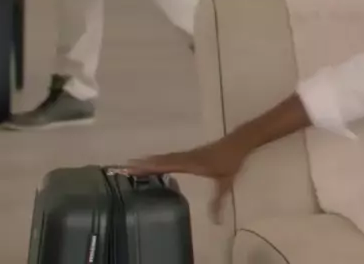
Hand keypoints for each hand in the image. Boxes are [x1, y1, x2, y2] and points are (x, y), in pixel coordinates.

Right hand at [127, 141, 244, 222]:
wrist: (238, 142)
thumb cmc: (231, 162)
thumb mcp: (225, 183)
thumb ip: (218, 201)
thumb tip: (216, 220)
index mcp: (191, 163)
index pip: (167, 165)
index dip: (151, 166)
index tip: (135, 167)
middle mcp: (186, 157)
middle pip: (162, 160)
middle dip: (144, 164)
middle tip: (125, 166)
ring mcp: (188, 154)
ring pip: (165, 157)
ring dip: (149, 160)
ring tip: (132, 164)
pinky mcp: (190, 154)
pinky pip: (171, 156)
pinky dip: (159, 159)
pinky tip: (154, 161)